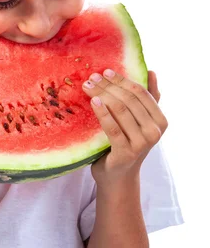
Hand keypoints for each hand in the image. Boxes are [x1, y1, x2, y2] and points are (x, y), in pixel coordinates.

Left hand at [82, 69, 166, 183]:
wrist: (118, 177)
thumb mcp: (139, 122)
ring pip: (120, 111)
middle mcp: (154, 132)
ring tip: (87, 86)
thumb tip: (152, 72)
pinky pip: (112, 128)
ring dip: (102, 95)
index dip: (122, 80)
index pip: (141, 93)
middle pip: (129, 100)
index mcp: (161, 121)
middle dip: (109, 86)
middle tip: (92, 77)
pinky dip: (102, 112)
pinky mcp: (125, 153)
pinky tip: (93, 101)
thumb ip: (148, 99)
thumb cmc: (127, 144)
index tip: (105, 71)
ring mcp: (141, 144)